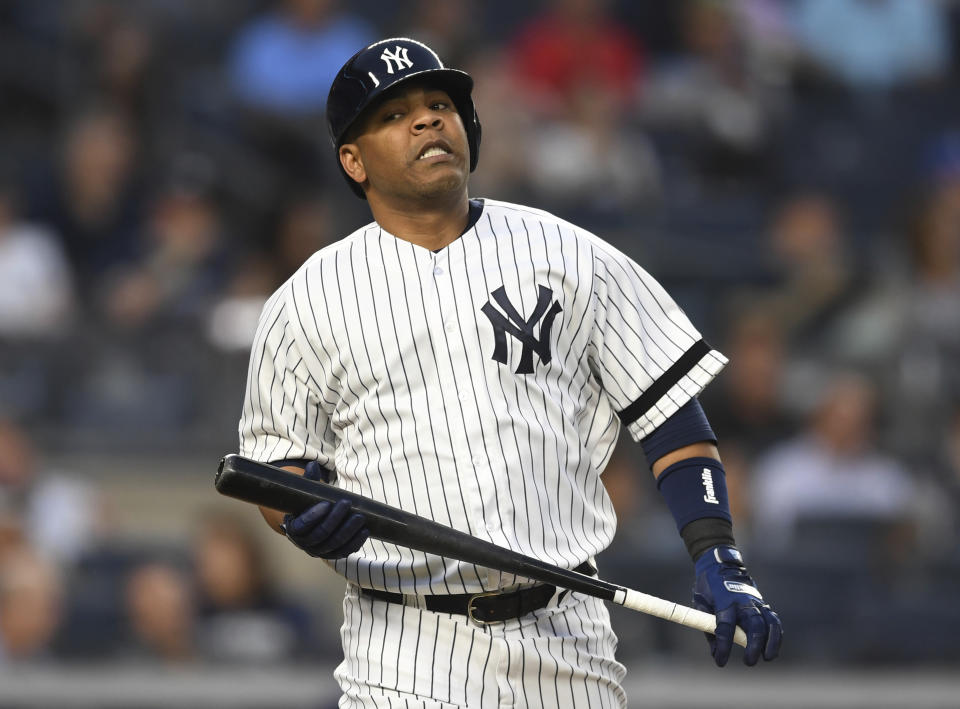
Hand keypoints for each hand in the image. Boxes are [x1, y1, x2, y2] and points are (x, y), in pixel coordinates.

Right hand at [280, 462, 368, 558]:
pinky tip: (364, 531)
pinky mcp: (333, 554)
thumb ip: (309, 480)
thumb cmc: (309, 504)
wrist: (313, 522)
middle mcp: (304, 543)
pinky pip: (344, 552)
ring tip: (360, 517)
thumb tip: (313, 465)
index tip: (327, 503)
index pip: (302, 526)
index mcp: (294, 528)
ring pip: (334, 545)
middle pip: (321, 535)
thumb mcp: (306, 493)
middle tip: (347, 503)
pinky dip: (355, 543)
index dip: (314, 516)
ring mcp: (319, 551)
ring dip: (348, 531)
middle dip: (335, 519)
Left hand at [692, 545, 781, 666]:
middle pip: (754, 626)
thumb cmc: (708, 588)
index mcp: (724, 602)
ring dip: (771, 642)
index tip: (721, 661)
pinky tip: (773, 646)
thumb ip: (708, 628)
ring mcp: (755, 601)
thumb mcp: (700, 605)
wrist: (720, 565)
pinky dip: (776, 634)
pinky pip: (773, 619)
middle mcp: (742, 602)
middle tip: (749, 662)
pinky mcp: (762, 602)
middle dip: (754, 646)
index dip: (724, 647)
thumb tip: (716, 653)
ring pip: (769, 622)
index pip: (725, 628)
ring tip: (768, 657)